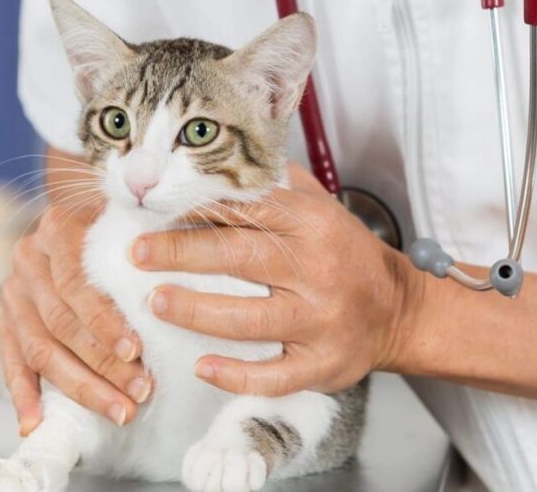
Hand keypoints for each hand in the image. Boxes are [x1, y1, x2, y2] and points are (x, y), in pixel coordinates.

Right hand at [0, 170, 152, 432]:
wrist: (77, 219)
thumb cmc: (118, 224)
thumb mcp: (130, 216)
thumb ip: (149, 232)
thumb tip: (180, 261)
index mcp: (56, 228)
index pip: (77, 282)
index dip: (105, 320)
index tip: (137, 350)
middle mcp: (28, 259)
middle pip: (61, 322)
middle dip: (102, 364)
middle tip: (139, 392)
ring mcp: (13, 293)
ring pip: (40, 349)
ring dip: (80, 387)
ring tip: (119, 411)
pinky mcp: (5, 323)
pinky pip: (11, 362)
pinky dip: (23, 395)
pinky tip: (36, 422)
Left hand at [129, 163, 417, 395]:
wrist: (399, 309)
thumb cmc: (346, 254)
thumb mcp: (321, 207)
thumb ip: (276, 186)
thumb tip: (220, 160)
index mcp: (313, 225)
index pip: (248, 209)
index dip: (198, 208)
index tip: (156, 208)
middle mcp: (316, 270)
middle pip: (239, 258)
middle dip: (181, 254)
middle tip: (138, 253)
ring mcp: (319, 321)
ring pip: (247, 320)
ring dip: (195, 311)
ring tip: (156, 303)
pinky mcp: (321, 364)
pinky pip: (272, 375)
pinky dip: (234, 375)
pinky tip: (200, 367)